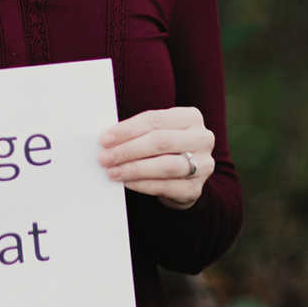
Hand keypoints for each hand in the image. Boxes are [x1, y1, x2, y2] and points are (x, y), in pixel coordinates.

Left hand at [98, 105, 214, 209]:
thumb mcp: (156, 132)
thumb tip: (107, 138)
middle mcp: (202, 139)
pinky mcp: (195, 188)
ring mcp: (203, 165)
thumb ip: (138, 131)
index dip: (127, 129)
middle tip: (105, 157)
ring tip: (112, 171)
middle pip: (160, 142)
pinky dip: (143, 184)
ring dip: (134, 169)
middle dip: (128, 150)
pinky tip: (127, 182)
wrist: (182, 177)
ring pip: (165, 166)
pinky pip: (166, 186)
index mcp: (191, 117)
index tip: (105, 139)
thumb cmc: (164, 148)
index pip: (154, 120)